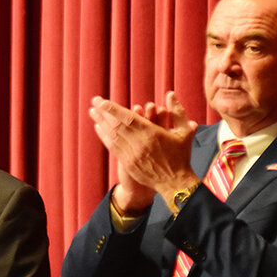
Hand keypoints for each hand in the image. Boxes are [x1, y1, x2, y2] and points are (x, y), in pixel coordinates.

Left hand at [90, 91, 199, 205]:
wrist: (175, 183)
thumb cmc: (181, 156)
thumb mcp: (184, 132)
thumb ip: (177, 111)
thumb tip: (170, 94)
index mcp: (152, 133)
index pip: (128, 118)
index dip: (112, 109)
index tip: (101, 101)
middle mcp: (139, 144)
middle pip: (116, 125)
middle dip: (103, 113)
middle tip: (94, 102)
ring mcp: (132, 155)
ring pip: (112, 136)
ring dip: (101, 123)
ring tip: (92, 112)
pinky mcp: (128, 164)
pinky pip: (113, 147)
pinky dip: (104, 136)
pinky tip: (98, 127)